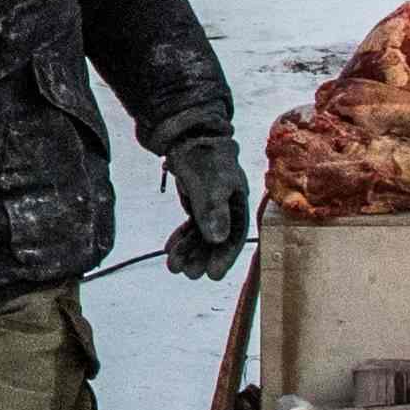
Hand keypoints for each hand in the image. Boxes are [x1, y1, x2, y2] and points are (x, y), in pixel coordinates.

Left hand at [160, 133, 250, 280]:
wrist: (185, 134)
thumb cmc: (203, 155)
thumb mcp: (210, 183)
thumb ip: (213, 210)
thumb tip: (218, 239)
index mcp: (238, 201)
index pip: (235, 235)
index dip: (225, 256)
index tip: (212, 275)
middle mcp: (228, 206)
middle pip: (217, 239)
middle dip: (202, 257)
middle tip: (188, 275)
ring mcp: (213, 205)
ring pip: (202, 235)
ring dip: (189, 250)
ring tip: (173, 266)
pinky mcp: (198, 202)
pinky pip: (192, 226)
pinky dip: (182, 238)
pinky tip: (171, 250)